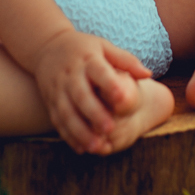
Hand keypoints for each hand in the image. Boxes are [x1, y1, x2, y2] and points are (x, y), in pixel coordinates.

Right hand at [32, 30, 150, 154]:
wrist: (47, 46)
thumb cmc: (84, 48)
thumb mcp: (104, 46)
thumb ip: (126, 60)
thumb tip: (148, 74)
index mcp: (87, 59)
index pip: (98, 71)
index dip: (109, 84)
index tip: (122, 99)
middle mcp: (70, 75)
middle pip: (81, 95)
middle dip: (94, 114)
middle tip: (110, 129)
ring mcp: (58, 89)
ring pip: (67, 112)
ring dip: (80, 131)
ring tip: (96, 147)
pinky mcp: (50, 102)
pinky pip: (57, 121)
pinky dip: (68, 136)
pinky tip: (81, 149)